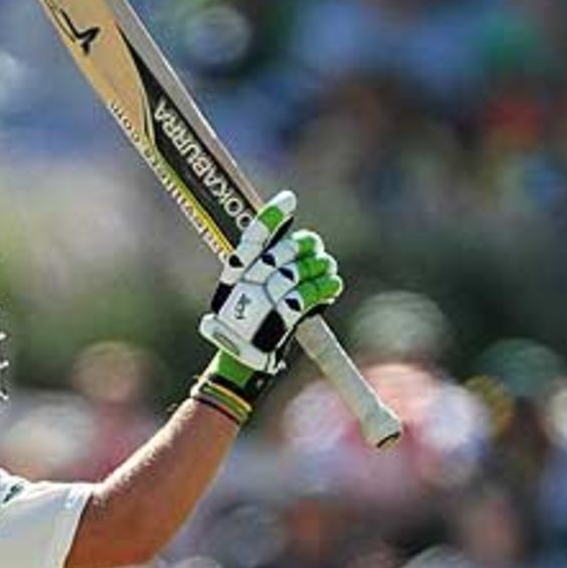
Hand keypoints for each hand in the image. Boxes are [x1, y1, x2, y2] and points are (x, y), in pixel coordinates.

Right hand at [192, 191, 342, 426]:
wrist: (238, 368)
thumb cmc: (244, 332)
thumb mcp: (242, 298)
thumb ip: (263, 273)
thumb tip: (298, 247)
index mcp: (234, 275)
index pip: (253, 237)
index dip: (273, 216)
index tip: (289, 200)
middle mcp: (246, 285)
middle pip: (284, 253)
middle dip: (306, 248)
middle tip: (319, 252)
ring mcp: (263, 302)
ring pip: (300, 273)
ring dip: (320, 268)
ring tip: (329, 270)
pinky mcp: (280, 319)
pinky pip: (309, 296)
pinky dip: (324, 288)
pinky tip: (332, 285)